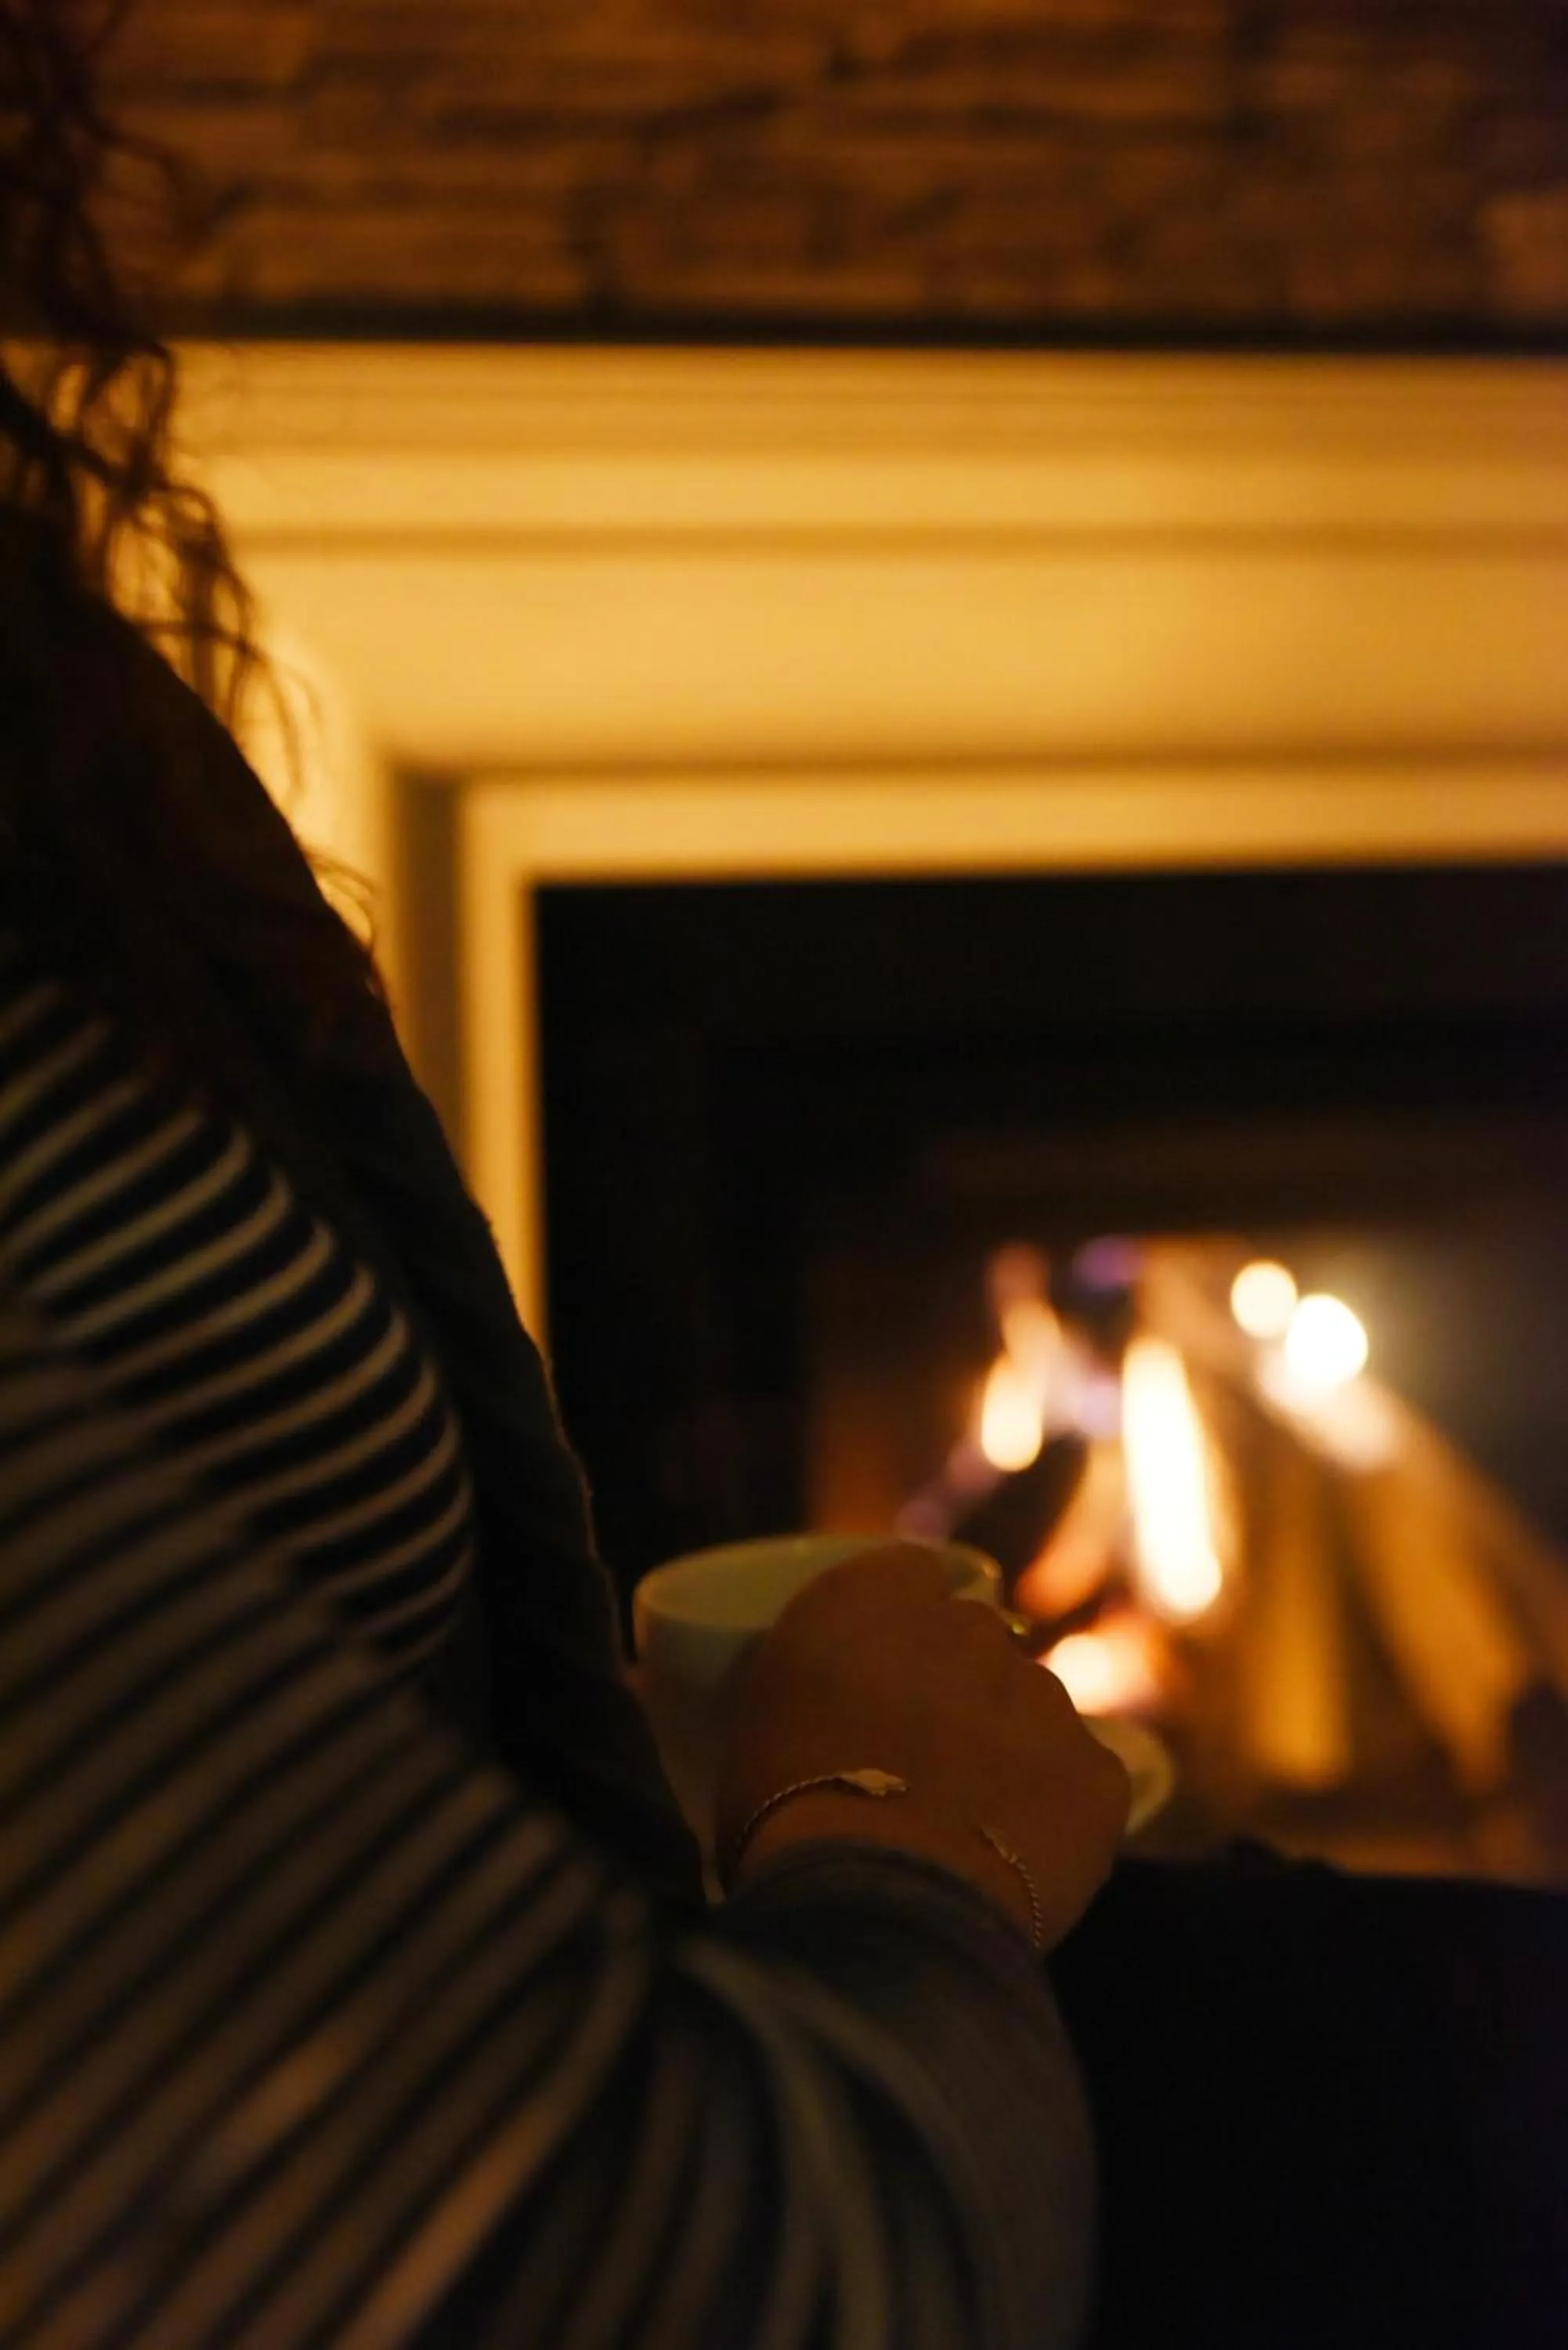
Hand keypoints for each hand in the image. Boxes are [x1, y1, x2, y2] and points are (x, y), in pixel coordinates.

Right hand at [713, 1545, 1129, 1948]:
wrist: (874, 1910)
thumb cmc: (780, 1827)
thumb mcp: (743, 1739)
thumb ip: (776, 1695)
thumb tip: (699, 1690)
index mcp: (867, 1602)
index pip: (907, 1576)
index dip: (904, 1623)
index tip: (887, 1675)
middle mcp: (965, 1629)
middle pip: (976, 1643)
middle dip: (960, 1691)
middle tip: (919, 1770)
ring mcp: (1042, 1696)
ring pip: (1033, 1711)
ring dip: (1012, 1753)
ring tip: (966, 1835)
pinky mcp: (1096, 1770)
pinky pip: (1087, 1783)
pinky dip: (1063, 1820)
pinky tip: (1022, 1868)